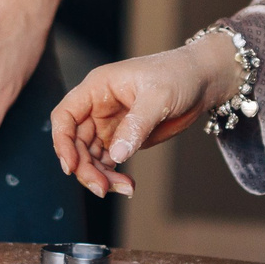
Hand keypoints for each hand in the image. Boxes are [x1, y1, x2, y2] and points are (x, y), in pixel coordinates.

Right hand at [48, 33, 239, 197]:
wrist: (202, 81)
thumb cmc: (178, 75)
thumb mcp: (158, 97)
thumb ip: (136, 125)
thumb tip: (117, 155)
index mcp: (97, 88)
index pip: (65, 116)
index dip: (62, 142)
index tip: (71, 166)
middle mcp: (97, 107)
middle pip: (75, 143)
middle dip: (85, 168)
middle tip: (103, 188)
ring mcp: (109, 124)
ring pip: (90, 157)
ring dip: (100, 176)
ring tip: (125, 188)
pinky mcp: (124, 138)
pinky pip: (108, 162)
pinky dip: (113, 176)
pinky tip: (128, 185)